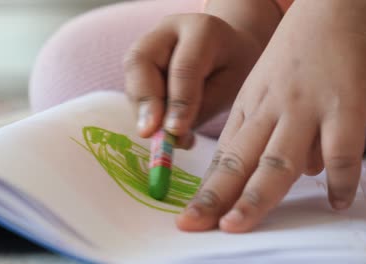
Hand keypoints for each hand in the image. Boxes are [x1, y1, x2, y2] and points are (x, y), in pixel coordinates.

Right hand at [123, 14, 261, 147]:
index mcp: (202, 29)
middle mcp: (168, 30)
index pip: (185, 66)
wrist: (227, 49)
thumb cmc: (233, 69)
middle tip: (149, 132)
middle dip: (144, 100)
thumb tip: (171, 136)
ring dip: (142, 111)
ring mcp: (148, 43)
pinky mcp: (137, 62)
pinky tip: (162, 130)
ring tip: (164, 137)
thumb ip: (200, 108)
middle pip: (141, 60)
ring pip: (132, 76)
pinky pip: (133, 88)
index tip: (175, 131)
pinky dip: (143, 113)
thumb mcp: (231, 87)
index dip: (178, 100)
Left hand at [177, 0, 365, 232]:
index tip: (189, 215)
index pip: (224, 157)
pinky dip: (338, 180)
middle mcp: (270, 111)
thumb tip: (295, 170)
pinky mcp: (344, 106)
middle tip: (192, 226)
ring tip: (237, 226)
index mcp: (251, 107)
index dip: (207, 189)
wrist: (334, 7)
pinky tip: (336, 201)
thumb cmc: (300, 51)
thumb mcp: (270, 86)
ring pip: (276, 161)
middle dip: (214, 197)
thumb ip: (273, 128)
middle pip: (238, 161)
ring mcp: (305, 109)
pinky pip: (340, 152)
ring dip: (256, 196)